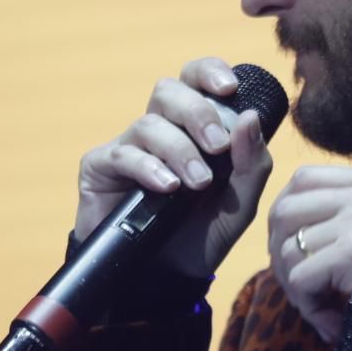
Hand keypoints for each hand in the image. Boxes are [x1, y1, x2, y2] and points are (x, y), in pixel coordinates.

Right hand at [74, 57, 274, 277]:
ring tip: (197, 184)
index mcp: (192, 126)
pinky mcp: (99, 169)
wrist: (168, 278)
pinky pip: (121, 154)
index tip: (230, 88)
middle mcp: (159, 130)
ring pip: (149, 124)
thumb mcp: (240, 203)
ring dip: (179, 150)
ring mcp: (128, 147)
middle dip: (198, 113)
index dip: (208, 72)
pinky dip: (148, 168)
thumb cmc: (203, 234)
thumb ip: (252, 162)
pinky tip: (167, 188)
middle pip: (168, 91)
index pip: (195, 79)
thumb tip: (251, 116)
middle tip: (218, 146)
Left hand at [266, 167, 351, 341]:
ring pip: (290, 249)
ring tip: (322, 308)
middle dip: (280, 252)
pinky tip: (331, 321)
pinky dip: (308, 305)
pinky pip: (300, 278)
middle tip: (297, 285)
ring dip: (296, 287)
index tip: (293, 248)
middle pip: (287, 209)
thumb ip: (350, 214)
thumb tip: (289, 224)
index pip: (305, 179)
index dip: (287, 214)